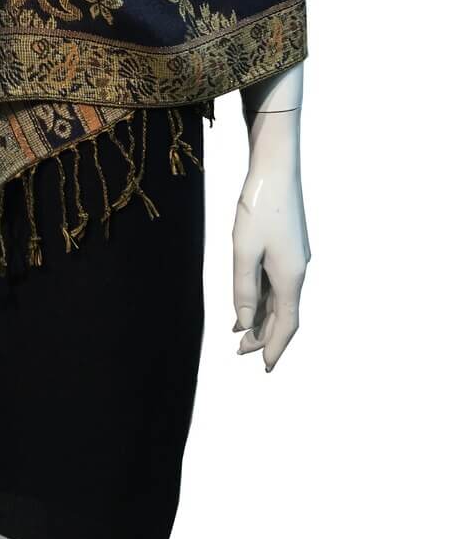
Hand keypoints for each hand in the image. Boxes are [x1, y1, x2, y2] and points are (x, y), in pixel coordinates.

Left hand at [231, 109, 310, 371]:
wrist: (276, 168)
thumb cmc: (258, 207)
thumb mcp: (244, 251)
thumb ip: (243, 289)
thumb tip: (244, 324)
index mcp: (290, 277)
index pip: (286, 325)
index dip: (275, 348)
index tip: (265, 369)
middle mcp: (297, 270)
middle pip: (284, 314)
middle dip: (264, 336)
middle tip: (240, 353)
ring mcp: (294, 257)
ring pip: (279, 297)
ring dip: (261, 315)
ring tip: (240, 332)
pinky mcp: (288, 244)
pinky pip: (276, 280)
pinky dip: (263, 294)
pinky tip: (248, 298)